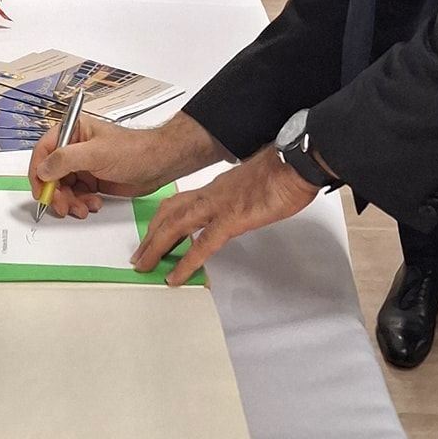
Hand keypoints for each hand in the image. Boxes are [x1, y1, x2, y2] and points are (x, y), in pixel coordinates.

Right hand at [29, 110, 224, 219]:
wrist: (159, 164)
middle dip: (56, 193)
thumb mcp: (96, 153)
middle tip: (63, 207)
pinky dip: (81, 203)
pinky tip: (93, 205)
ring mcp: (83, 165)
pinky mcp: (92, 181)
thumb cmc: (132, 151)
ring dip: (69, 202)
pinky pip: (77, 195)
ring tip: (83, 209)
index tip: (41, 192)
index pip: (43, 152)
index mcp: (72, 131)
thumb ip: (65, 160)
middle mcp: (74, 148)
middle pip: (50, 174)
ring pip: (63, 188)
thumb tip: (42, 170)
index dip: (38, 172)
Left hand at [131, 145, 318, 285]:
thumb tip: (244, 201)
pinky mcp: (232, 220)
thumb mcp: (257, 182)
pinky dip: (186, 262)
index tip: (155, 233)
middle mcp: (212, 193)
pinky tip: (176, 277)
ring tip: (145, 265)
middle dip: (151, 235)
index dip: (165, 218)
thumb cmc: (285, 169)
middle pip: (170, 213)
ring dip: (156, 247)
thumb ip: (243, 193)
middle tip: (139, 255)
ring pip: (175, 226)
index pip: (183, 201)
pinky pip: (202, 245)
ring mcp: (219, 206)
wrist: (298, 161)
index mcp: (218, 186)